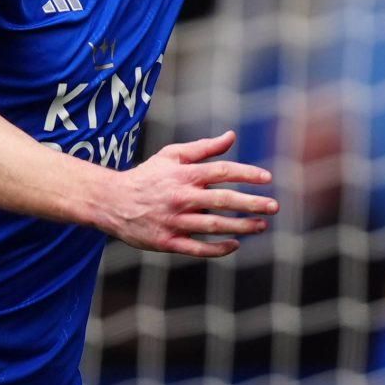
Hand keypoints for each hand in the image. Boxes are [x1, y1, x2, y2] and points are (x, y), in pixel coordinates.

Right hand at [102, 130, 277, 257]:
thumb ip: (203, 148)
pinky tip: (235, 244)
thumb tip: (231, 136)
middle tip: (274, 206)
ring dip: (241, 226)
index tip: (267, 178)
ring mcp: (174, 221)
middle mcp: (181, 197)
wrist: (111, 201)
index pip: (221, 171)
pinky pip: (198, 248)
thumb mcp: (171, 155)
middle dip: (251, 204)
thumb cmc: (147, 176)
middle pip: (223, 200)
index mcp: (183, 174)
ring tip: (261, 226)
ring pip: (214, 226)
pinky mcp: (167, 242)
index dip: (246, 174)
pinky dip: (218, 248)